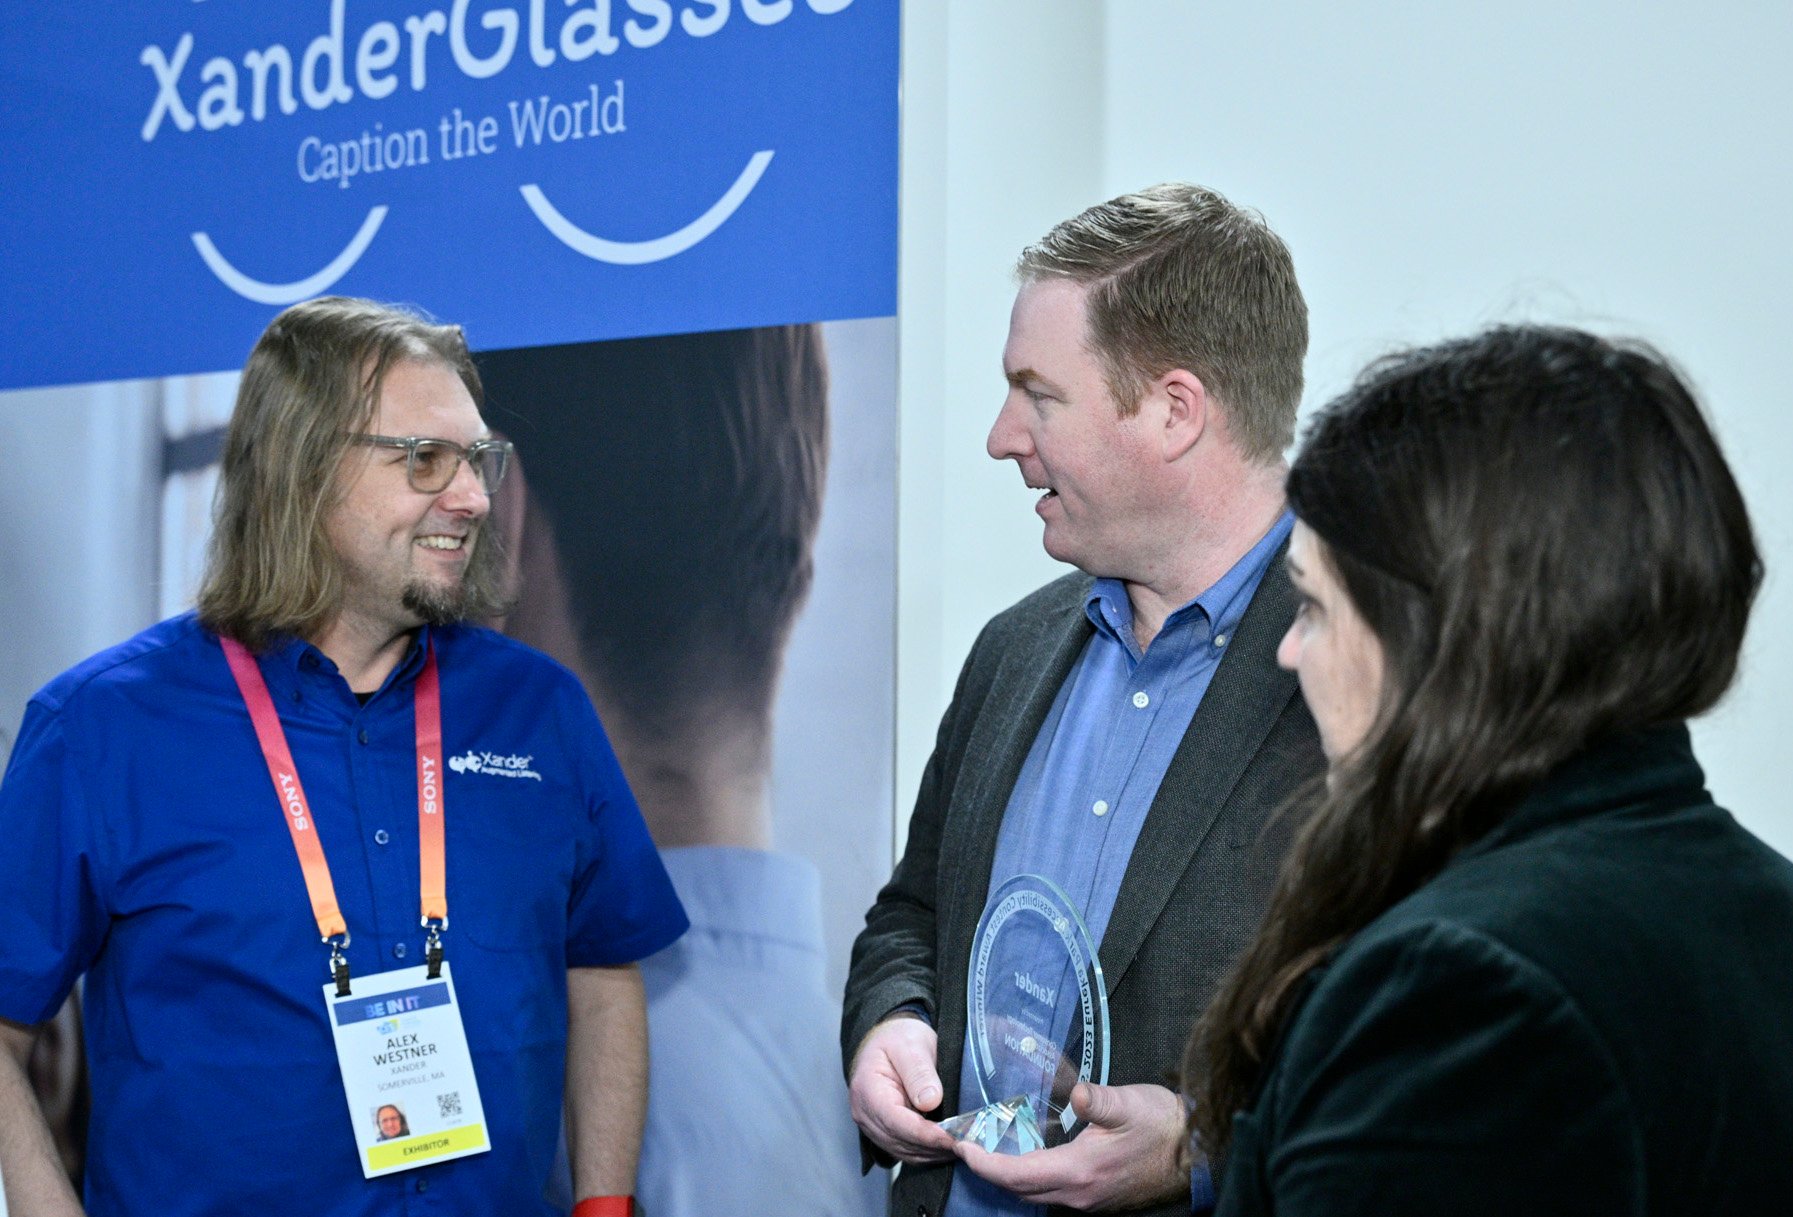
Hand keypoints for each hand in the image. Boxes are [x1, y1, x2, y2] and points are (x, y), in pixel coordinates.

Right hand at [847, 1014, 957, 1163]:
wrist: (889, 1040)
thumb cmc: (899, 1038)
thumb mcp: (911, 1045)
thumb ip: (919, 1072)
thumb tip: (930, 1102)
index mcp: (867, 1089)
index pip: (895, 1121)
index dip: (925, 1134)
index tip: (952, 1137)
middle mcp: (864, 1113)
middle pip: (900, 1141)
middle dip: (933, 1146)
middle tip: (966, 1144)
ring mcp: (872, 1126)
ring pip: (903, 1151)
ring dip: (932, 1152)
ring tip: (961, 1146)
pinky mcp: (884, 1132)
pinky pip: (905, 1150)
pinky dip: (927, 1151)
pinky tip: (947, 1146)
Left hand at [952, 1081, 1186, 1210]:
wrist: (1196, 1153)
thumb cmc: (1163, 1126)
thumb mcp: (1129, 1104)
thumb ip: (1099, 1100)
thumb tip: (1077, 1093)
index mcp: (1081, 1172)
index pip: (1018, 1175)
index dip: (985, 1164)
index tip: (963, 1146)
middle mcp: (1079, 1193)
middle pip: (1019, 1190)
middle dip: (988, 1171)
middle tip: (967, 1144)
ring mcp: (1088, 1200)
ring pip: (1035, 1194)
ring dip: (1008, 1176)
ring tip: (989, 1148)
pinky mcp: (1096, 1197)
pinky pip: (1052, 1193)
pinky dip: (1030, 1177)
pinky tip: (1027, 1155)